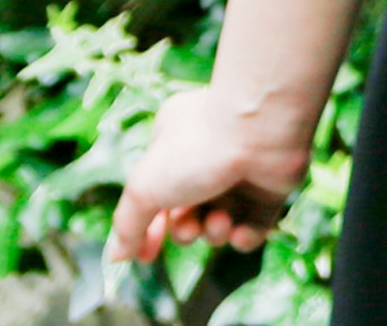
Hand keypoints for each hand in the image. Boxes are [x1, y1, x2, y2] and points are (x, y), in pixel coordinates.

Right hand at [104, 89, 308, 264]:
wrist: (262, 129)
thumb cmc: (197, 150)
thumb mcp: (144, 189)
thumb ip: (127, 226)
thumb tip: (116, 255)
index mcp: (172, 147)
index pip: (155, 197)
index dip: (149, 231)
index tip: (146, 257)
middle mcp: (207, 158)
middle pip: (188, 215)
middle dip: (185, 231)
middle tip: (189, 228)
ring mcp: (241, 174)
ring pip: (219, 223)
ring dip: (215, 232)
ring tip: (220, 220)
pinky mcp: (270, 189)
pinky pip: (254, 227)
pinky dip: (245, 236)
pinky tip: (241, 230)